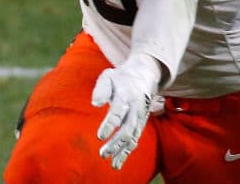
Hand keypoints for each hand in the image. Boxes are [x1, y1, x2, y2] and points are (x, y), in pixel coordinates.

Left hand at [91, 53, 161, 169]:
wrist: (145, 75)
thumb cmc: (121, 77)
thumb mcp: (109, 76)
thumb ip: (101, 89)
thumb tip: (94, 103)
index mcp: (126, 96)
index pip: (118, 113)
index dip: (109, 125)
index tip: (100, 136)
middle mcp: (135, 109)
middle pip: (127, 129)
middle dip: (115, 143)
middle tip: (103, 154)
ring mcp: (140, 117)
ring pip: (133, 137)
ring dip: (122, 151)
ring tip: (112, 164)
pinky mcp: (141, 123)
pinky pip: (135, 139)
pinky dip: (128, 151)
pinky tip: (119, 161)